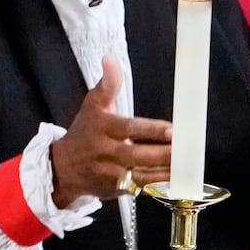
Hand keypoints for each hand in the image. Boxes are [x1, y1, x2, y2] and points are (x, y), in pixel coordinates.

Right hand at [50, 55, 171, 206]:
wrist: (63, 169)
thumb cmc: (83, 134)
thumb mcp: (92, 105)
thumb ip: (108, 84)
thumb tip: (110, 59)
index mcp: (103, 128)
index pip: (129, 129)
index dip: (152, 130)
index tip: (171, 130)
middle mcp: (106, 152)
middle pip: (138, 155)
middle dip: (164, 154)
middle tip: (186, 149)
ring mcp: (112, 174)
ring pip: (142, 176)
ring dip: (166, 172)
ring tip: (187, 165)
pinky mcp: (118, 190)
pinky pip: (142, 189)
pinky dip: (159, 185)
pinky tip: (177, 179)